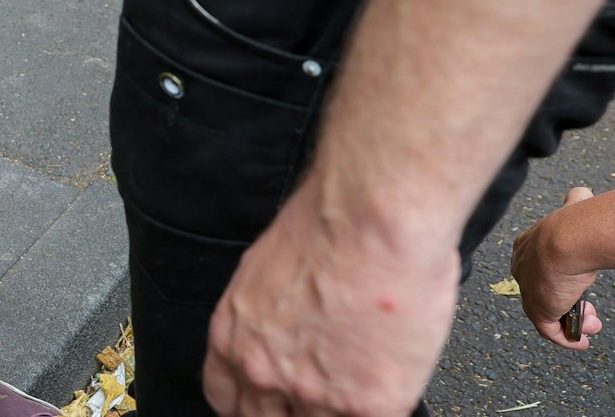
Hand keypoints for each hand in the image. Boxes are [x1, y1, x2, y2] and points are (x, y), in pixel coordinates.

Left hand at [203, 178, 460, 415]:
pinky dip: (379, 410)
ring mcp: (313, 395)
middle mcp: (262, 371)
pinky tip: (388, 390)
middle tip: (315, 398)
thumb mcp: (265, 272)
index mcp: (233, 336)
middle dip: (286, 413)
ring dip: (333, 412)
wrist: (370, 217)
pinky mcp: (365, 405)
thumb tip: (289, 330)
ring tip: (355, 389)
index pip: (226, 398)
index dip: (251, 404)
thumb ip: (268, 316)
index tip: (271, 403)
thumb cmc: (327, 225)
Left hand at [513, 186, 604, 348]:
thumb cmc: (573, 224)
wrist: (568, 239)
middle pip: (546, 294)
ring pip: (550, 314)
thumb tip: (581, 194)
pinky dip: (566, 339)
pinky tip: (582, 342)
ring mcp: (529, 292)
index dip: (562, 281)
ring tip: (593, 323)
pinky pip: (550, 331)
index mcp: (527, 248)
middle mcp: (524, 271)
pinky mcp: (537, 310)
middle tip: (590, 309)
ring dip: (574, 322)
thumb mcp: (572, 209)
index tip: (581, 286)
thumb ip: (574, 203)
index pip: (538, 269)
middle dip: (571, 304)